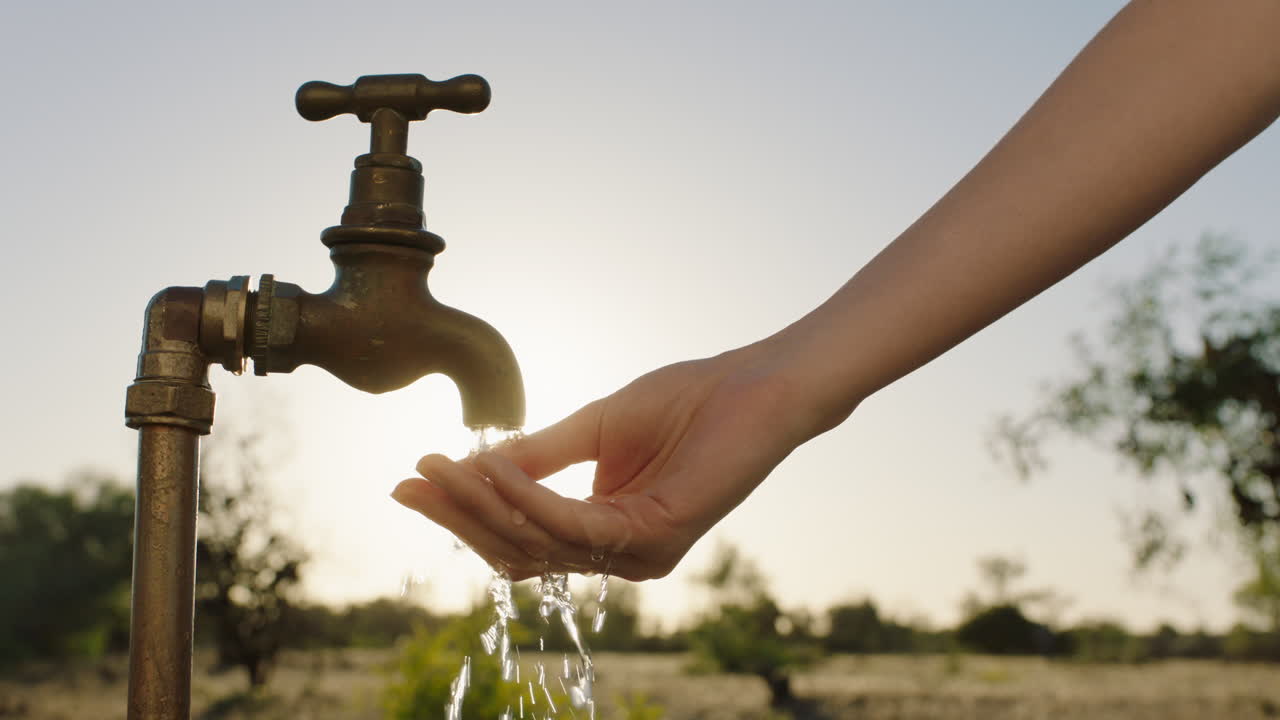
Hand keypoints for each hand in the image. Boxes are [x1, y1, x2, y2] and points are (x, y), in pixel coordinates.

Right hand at [392, 340, 832, 580]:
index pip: (519, 537)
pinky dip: (524, 497)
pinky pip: (569, 524)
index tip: (413, 478)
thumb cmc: (686, 402)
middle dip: (458, 516)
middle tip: (410, 481)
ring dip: (481, 504)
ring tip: (441, 466)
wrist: (755, 386)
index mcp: (605, 531)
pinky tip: (490, 467)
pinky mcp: (654, 539)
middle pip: (517, 551)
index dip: (463, 512)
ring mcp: (638, 554)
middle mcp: (619, 553)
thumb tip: (472, 468)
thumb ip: (537, 455)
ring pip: (536, 542)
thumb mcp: (593, 428)